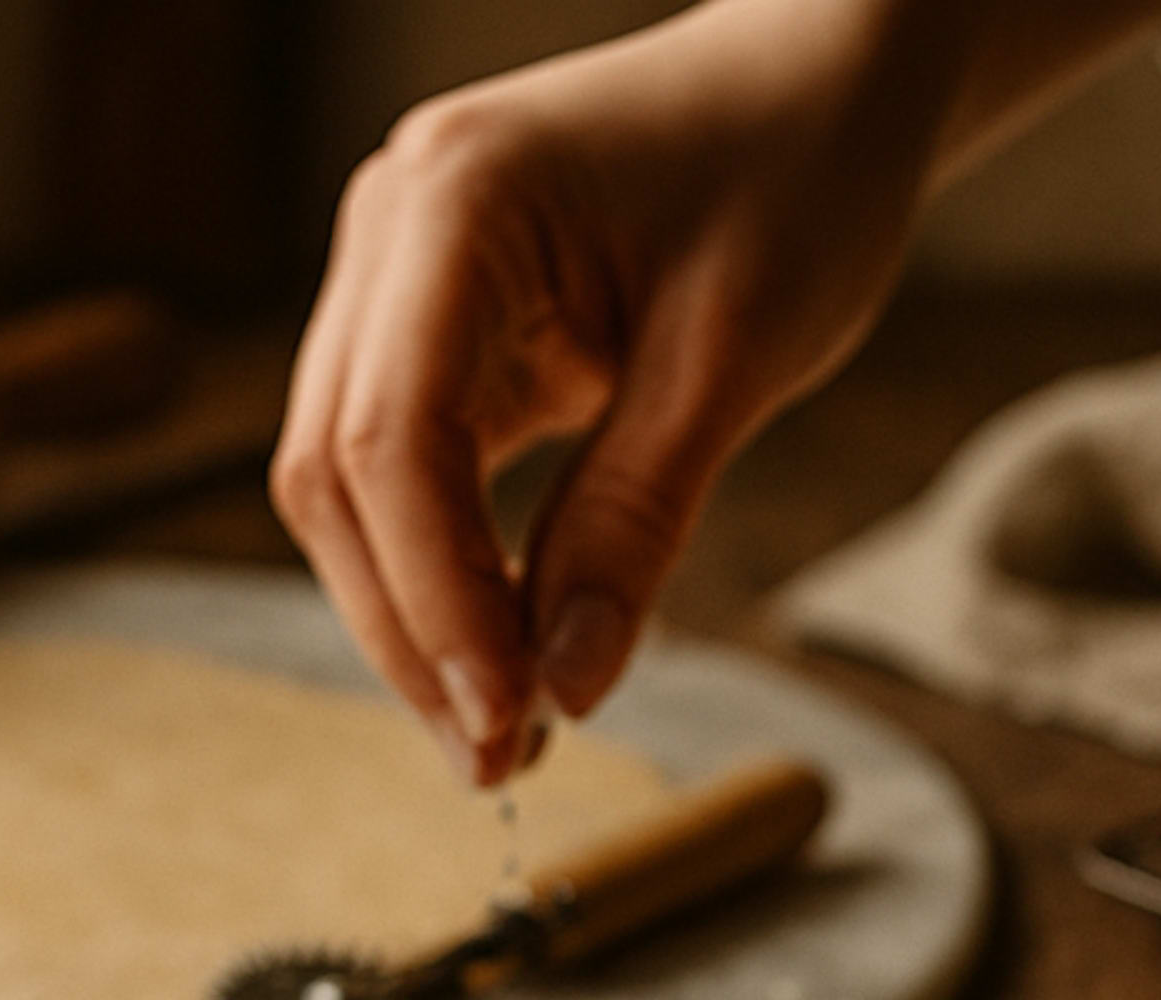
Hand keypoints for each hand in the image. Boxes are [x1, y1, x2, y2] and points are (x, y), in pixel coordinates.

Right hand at [272, 0, 955, 784]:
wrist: (824, 76)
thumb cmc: (798, 171)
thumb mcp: (735, 353)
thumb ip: (637, 517)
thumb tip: (565, 689)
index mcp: (454, 198)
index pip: (387, 438)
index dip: (434, 600)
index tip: (504, 720)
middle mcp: (389, 225)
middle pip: (336, 473)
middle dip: (411, 631)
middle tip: (500, 762)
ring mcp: (397, 273)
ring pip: (350, 484)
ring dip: (418, 616)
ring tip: (507, 730)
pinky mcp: (434, 323)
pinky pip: (405, 470)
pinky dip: (449, 568)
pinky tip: (507, 652)